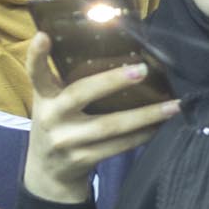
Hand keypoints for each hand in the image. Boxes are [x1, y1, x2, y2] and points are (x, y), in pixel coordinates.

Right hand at [23, 33, 181, 204]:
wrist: (47, 172)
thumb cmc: (57, 124)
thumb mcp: (51, 102)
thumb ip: (65, 80)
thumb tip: (110, 47)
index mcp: (43, 97)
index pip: (35, 73)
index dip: (37, 55)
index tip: (44, 36)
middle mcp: (50, 117)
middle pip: (79, 94)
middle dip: (110, 81)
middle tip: (142, 69)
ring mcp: (65, 141)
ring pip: (108, 125)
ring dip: (143, 116)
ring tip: (172, 105)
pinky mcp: (81, 159)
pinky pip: (116, 146)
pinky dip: (140, 136)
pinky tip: (159, 127)